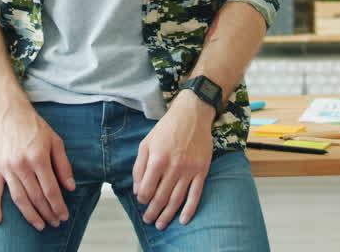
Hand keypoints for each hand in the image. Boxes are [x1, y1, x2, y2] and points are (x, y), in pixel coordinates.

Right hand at [0, 105, 74, 229]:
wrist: (9, 113)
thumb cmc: (34, 127)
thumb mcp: (55, 141)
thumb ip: (63, 165)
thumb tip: (70, 187)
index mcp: (38, 157)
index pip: (51, 189)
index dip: (58, 205)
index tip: (64, 216)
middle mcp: (22, 165)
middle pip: (36, 196)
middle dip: (47, 213)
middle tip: (55, 223)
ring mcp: (7, 168)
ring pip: (19, 198)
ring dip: (30, 215)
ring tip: (39, 225)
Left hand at [133, 90, 214, 229]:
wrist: (192, 115)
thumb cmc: (166, 129)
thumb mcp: (146, 143)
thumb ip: (139, 167)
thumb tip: (137, 190)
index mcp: (157, 159)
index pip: (147, 188)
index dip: (143, 199)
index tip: (142, 202)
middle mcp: (173, 166)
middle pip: (161, 197)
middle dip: (153, 212)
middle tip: (148, 221)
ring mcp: (189, 169)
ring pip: (177, 199)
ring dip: (168, 215)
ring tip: (161, 224)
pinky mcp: (202, 170)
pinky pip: (196, 194)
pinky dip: (189, 209)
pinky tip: (183, 220)